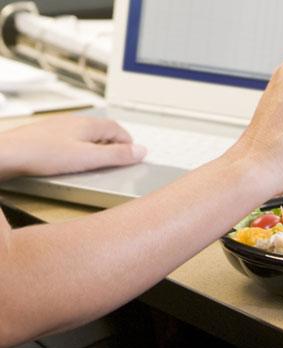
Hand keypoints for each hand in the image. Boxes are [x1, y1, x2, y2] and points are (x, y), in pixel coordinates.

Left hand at [0, 115, 145, 179]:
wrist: (7, 154)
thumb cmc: (42, 154)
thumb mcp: (88, 158)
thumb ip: (117, 155)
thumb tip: (141, 151)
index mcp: (88, 124)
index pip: (118, 128)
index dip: (128, 142)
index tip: (132, 154)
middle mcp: (74, 122)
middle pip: (102, 130)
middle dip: (113, 144)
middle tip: (118, 159)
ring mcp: (58, 128)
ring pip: (85, 135)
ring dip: (96, 147)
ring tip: (96, 162)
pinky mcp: (45, 137)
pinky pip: (70, 140)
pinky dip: (78, 150)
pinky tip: (71, 162)